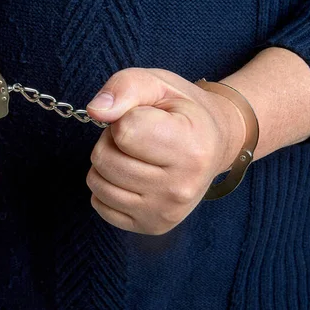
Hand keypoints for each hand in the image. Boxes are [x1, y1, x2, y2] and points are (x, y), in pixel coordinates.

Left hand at [85, 68, 244, 234]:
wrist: (213, 144)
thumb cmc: (181, 111)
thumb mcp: (158, 83)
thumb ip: (125, 88)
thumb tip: (96, 110)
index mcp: (191, 148)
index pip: (124, 132)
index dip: (124, 118)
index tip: (146, 118)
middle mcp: (181, 188)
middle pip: (104, 159)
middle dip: (111, 141)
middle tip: (137, 137)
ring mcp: (166, 212)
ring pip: (98, 183)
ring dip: (107, 162)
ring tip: (135, 154)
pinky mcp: (151, 226)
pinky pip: (100, 204)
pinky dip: (107, 186)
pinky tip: (131, 176)